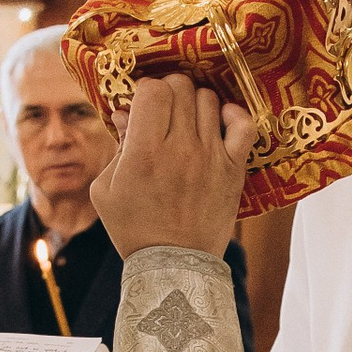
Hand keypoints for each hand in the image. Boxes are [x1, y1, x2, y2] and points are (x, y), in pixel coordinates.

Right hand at [91, 73, 253, 258]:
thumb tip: (123, 112)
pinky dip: (233, 115)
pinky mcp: (233, 169)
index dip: (145, 90)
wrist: (173, 265)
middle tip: (163, 111)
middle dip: (168, 91)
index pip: (152, 89)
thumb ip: (116, 146)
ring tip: (187, 121)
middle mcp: (180, 148)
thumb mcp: (107, 190)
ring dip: (194, 102)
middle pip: (180, 86)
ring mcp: (211, 157)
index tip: (142, 106)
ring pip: (209, 99)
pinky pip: (244, 124)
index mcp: (145, 152)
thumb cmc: (134, 228)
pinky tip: (220, 121)